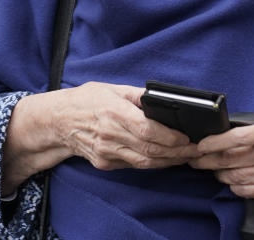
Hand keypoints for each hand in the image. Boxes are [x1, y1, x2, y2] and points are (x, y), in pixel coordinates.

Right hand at [1, 81, 198, 194]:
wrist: (57, 121)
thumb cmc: (86, 101)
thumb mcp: (112, 89)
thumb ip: (139, 96)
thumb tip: (164, 100)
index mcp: (114, 113)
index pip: (147, 130)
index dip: (170, 137)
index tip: (187, 138)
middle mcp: (110, 136)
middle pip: (150, 150)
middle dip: (177, 152)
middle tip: (196, 150)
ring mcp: (107, 152)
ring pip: (144, 162)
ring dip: (169, 161)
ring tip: (187, 156)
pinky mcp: (105, 163)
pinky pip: (134, 165)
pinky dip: (153, 163)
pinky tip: (167, 158)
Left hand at [188, 121, 253, 199]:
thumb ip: (249, 130)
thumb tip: (219, 135)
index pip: (235, 138)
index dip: (214, 143)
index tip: (201, 145)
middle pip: (231, 160)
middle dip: (208, 161)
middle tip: (197, 160)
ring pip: (235, 177)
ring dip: (220, 174)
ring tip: (214, 170)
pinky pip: (246, 191)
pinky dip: (234, 186)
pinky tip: (231, 180)